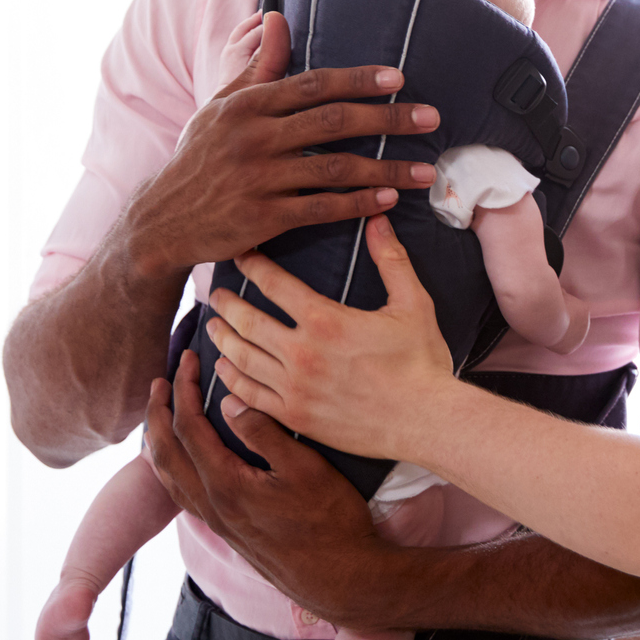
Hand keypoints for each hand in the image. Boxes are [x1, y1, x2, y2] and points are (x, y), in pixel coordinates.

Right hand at [119, 11, 443, 279]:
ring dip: (388, 170)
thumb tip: (277, 18)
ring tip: (427, 172)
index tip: (400, 79)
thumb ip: (258, 66)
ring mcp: (259, 178)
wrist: (163, 218)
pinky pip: (321, 208)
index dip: (359, 80)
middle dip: (388, 119)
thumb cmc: (201, 156)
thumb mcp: (222, 106)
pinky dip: (358, 205)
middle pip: (334, 122)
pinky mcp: (263, 217)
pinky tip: (390, 202)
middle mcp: (254, 137)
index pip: (314, 85)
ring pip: (336, 169)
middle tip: (432, 118)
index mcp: (248, 105)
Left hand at [145, 351, 391, 618]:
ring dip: (157, 441)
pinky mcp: (227, 531)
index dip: (184, 389)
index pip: (188, 427)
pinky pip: (181, 493)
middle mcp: (211, 504)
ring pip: (167, 477)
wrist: (340, 578)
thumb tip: (233, 400)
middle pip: (163, 452)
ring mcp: (216, 521)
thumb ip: (265, 433)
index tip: (189, 361)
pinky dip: (171, 467)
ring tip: (161, 415)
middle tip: (160, 382)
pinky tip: (185, 461)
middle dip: (157, 412)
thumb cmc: (331, 522)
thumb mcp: (306, 469)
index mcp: (226, 483)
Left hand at [205, 215, 458, 462]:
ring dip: (222, 338)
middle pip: (247, 320)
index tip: (240, 257)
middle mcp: (301, 353)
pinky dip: (231, 380)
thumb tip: (378, 219)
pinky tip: (224, 370)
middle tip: (215, 293)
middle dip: (226, 303)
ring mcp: (294, 388)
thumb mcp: (413, 303)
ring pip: (241, 358)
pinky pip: (250, 396)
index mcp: (325, 320)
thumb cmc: (422, 361)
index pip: (273, 283)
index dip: (252, 266)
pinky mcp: (296, 416)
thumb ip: (390, 259)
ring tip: (213, 326)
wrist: (426, 420)